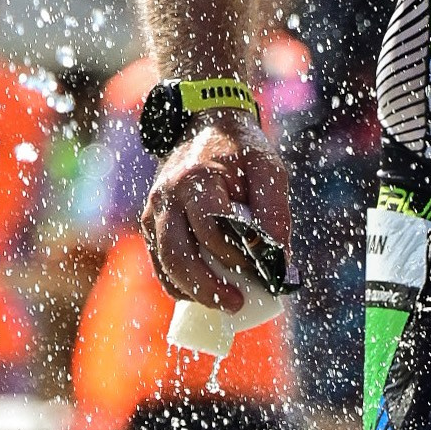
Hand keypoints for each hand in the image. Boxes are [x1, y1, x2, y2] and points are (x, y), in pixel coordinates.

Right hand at [141, 117, 291, 312]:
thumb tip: (279, 260)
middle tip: (236, 304)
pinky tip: (203, 295)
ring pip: (165, 264)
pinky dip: (180, 283)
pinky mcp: (151, 223)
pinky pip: (161, 262)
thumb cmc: (241, 150)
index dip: (235, 255)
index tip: (259, 270)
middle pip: (178, 255)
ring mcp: (154, 211)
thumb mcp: (268, 169)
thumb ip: (275, 211)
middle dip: (206, 287)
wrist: (204, 125)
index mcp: (196, 180)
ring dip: (192, 291)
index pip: (210, 228)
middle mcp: (167, 198)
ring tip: (224, 304)